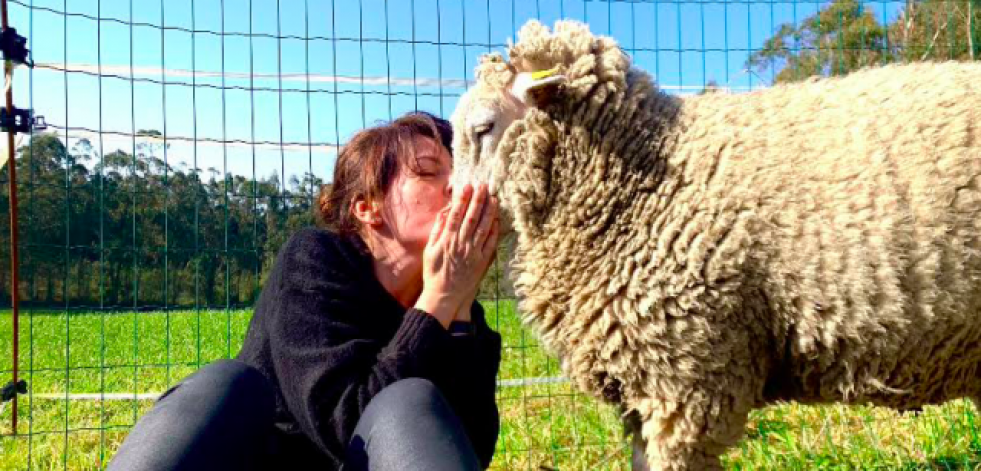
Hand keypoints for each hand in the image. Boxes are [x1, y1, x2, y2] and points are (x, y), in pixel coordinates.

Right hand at [415, 183, 499, 327]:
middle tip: (483, 185)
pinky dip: (494, 231)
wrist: (443, 296)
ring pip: (483, 228)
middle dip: (478, 200)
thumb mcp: (429, 250)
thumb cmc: (434, 272)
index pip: (456, 215)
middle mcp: (460, 244)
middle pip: (471, 218)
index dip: (462, 199)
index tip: (467, 186)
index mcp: (446, 240)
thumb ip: (437, 231)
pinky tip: (497, 219)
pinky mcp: (481, 262)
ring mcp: (472, 253)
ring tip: (493, 197)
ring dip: (489, 212)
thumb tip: (445, 214)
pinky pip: (490, 244)